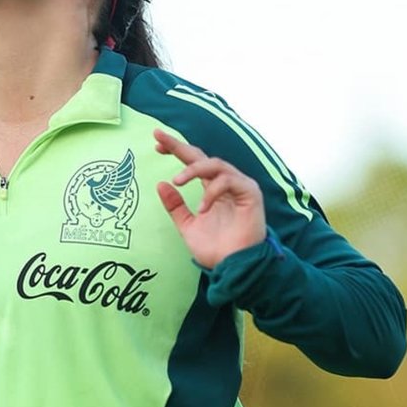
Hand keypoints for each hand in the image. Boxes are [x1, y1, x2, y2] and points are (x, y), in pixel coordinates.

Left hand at [154, 129, 266, 268]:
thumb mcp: (187, 226)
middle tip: (159, 139)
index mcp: (212, 189)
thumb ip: (175, 206)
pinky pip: (229, 181)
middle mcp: (226, 184)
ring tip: (177, 181)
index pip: (193, 162)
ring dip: (194, 169)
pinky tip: (202, 208)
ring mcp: (239, 186)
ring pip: (215, 164)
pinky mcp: (250, 193)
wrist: (234, 267)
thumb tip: (160, 184)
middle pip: (202, 157)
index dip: (176, 150)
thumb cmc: (215, 249)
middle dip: (179, 145)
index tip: (156, 144)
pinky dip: (213, 191)